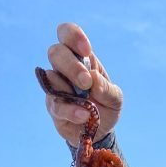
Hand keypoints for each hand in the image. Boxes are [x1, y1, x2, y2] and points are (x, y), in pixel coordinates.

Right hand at [44, 22, 122, 145]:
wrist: (100, 132)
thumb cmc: (106, 107)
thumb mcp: (115, 99)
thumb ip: (107, 89)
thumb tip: (94, 79)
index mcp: (81, 58)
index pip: (67, 34)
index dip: (73, 36)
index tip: (86, 50)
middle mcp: (64, 69)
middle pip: (55, 52)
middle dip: (71, 65)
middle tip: (86, 82)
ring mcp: (56, 87)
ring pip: (50, 77)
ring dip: (69, 89)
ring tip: (88, 106)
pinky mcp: (53, 106)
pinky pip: (55, 104)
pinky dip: (70, 110)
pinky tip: (84, 115)